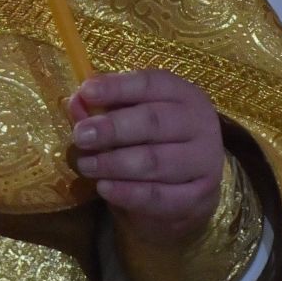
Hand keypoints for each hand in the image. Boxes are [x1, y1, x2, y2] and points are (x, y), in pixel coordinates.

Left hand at [68, 70, 226, 245]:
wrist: (186, 193)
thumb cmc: (153, 144)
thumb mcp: (131, 120)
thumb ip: (103, 110)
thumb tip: (76, 101)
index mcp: (184, 94)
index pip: (151, 84)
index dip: (117, 87)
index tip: (86, 92)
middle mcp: (200, 123)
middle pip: (154, 122)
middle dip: (113, 128)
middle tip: (80, 135)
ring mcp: (205, 161)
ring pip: (155, 161)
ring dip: (114, 163)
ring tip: (86, 165)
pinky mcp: (200, 197)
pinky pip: (159, 196)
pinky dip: (128, 193)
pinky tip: (104, 188)